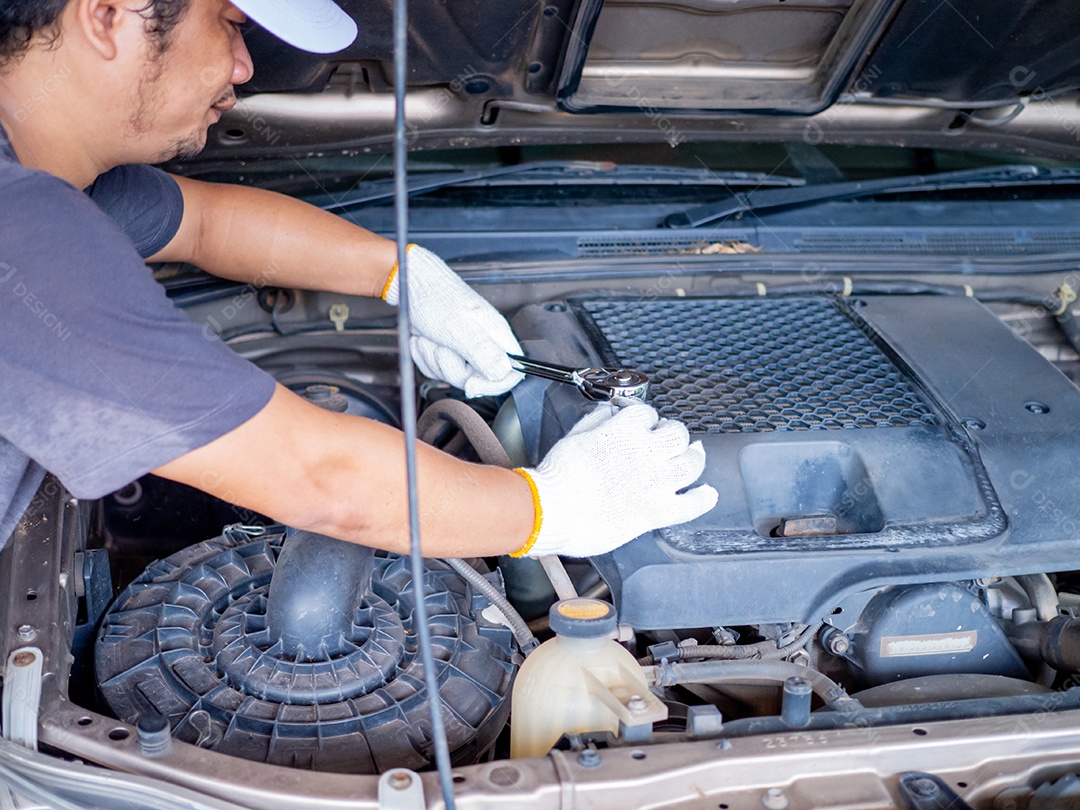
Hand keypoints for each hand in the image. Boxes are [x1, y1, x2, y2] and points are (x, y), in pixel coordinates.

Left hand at [383, 245, 523, 397]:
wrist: (409, 285)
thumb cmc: (435, 297)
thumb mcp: (459, 326)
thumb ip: (483, 351)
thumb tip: (503, 372)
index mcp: (496, 335)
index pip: (511, 373)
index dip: (494, 384)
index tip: (472, 382)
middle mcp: (483, 343)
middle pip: (478, 379)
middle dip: (453, 367)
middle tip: (443, 347)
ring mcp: (464, 350)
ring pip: (454, 376)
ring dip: (434, 359)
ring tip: (431, 337)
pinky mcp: (446, 352)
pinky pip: (437, 370)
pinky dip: (425, 357)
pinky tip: (424, 339)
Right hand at [513, 400, 717, 557]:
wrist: (550, 511)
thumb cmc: (556, 478)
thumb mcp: (573, 437)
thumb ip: (595, 422)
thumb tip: (608, 413)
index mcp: (623, 432)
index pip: (647, 413)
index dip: (646, 417)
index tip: (643, 424)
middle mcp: (645, 454)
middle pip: (677, 433)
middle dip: (673, 433)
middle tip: (668, 438)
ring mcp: (655, 483)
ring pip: (692, 463)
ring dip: (694, 458)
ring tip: (693, 456)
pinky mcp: (656, 512)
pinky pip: (691, 505)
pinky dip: (703, 498)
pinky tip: (707, 493)